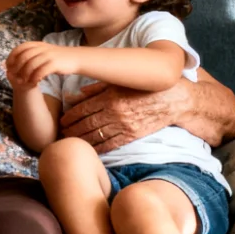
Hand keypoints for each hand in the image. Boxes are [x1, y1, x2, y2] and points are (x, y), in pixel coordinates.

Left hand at [7, 41, 79, 87]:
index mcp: (37, 44)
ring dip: (24, 75)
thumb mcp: (43, 51)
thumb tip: (15, 62)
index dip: (12, 57)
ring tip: (23, 82)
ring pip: (31, 65)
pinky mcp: (54, 64)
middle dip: (17, 68)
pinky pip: (41, 71)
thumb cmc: (57, 57)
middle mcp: (41, 48)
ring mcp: (48, 55)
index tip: (8, 67)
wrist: (75, 58)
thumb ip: (31, 54)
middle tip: (14, 77)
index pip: (19, 48)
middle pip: (23, 57)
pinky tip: (33, 82)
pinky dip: (35, 78)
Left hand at [58, 80, 184, 152]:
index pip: (83, 109)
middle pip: (86, 124)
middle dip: (72, 130)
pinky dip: (98, 148)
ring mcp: (124, 125)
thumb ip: (96, 89)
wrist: (172, 99)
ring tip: (72, 141)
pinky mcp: (133, 135)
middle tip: (63, 133)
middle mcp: (115, 112)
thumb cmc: (143, 88)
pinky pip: (111, 144)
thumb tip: (76, 95)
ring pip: (96, 136)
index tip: (62, 121)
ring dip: (82, 140)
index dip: (70, 117)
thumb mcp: (119, 83)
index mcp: (110, 97)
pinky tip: (90, 149)